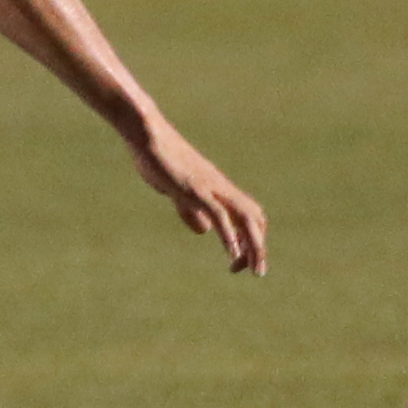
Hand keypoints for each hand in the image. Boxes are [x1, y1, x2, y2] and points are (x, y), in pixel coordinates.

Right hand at [126, 120, 269, 274]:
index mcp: (218, 189)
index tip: (241, 262)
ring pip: (245, 216)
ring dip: (254, 245)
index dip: (252, 239)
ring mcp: (211, 187)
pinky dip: (230, 235)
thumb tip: (205, 230)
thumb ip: (191, 210)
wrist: (148, 135)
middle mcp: (221, 188)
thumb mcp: (178, 191)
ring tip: (254, 269)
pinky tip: (233, 254)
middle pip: (255, 217)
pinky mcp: (196, 189)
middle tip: (257, 272)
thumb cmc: (160, 160)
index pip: (249, 215)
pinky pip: (220, 214)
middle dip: (259, 247)